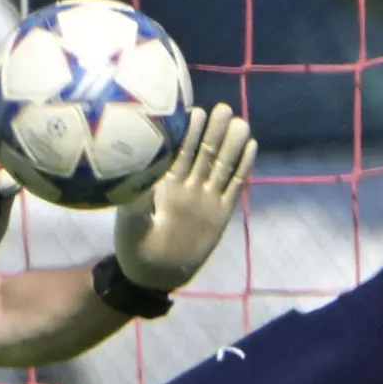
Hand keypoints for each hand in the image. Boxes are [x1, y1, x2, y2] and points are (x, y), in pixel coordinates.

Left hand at [113, 103, 256, 291]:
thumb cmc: (135, 249)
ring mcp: (206, 199)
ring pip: (222, 166)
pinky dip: (243, 168)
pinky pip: (234, 187)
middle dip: (214, 130)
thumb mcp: (131, 225)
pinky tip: (252, 147)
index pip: (179, 152)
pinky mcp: (221, 213)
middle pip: (204, 153)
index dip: (187, 132)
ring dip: (232, 145)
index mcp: (166, 185)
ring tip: (241, 123)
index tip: (194, 111)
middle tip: (224, 108)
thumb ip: (136, 203)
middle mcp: (188, 187)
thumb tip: (139, 176)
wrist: (155, 275)